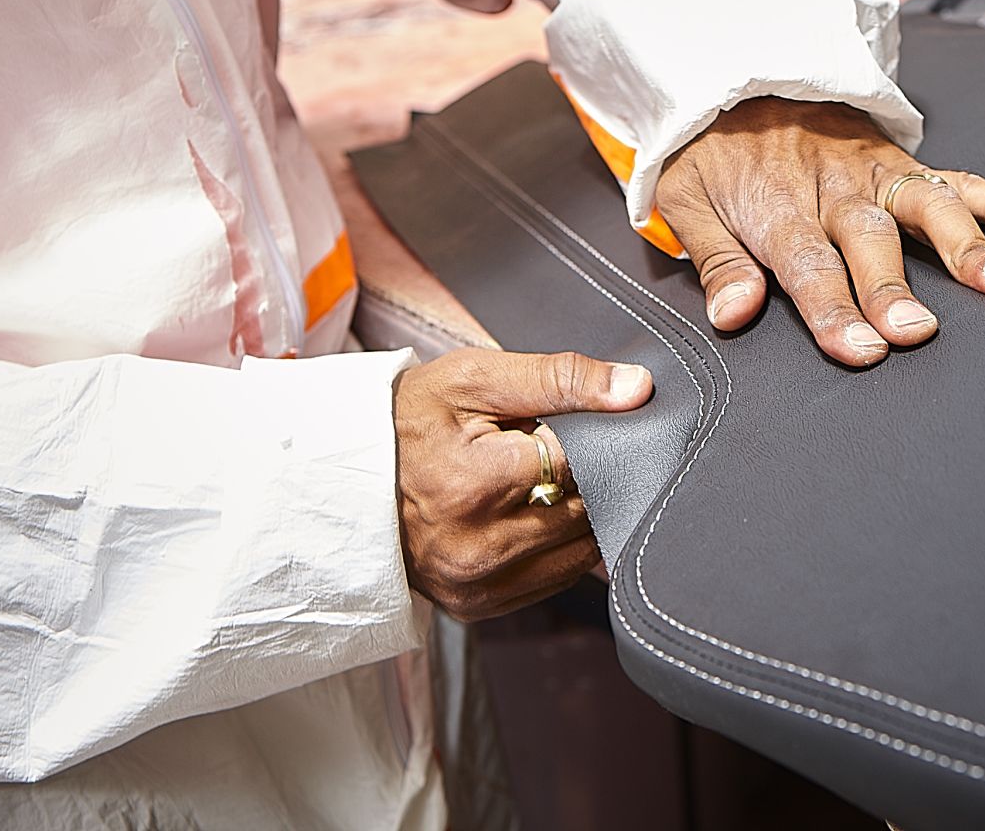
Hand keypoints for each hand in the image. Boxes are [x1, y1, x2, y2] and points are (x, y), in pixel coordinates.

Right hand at [393, 348, 651, 619]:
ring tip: (537, 481)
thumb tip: (637, 389)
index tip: (578, 423)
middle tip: (549, 449)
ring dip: (576, 514)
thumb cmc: (408, 419)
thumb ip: (560, 379)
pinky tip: (528, 514)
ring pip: (580, 552)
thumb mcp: (476, 378)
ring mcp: (478, 586)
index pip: (584, 465)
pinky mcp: (480, 607)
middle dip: (586, 477)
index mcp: (476, 486)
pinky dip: (556, 547)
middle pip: (587, 512)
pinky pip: (555, 580)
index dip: (591, 438)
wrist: (348, 477)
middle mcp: (479, 549)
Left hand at [655, 97, 984, 365]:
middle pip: (869, 243)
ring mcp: (874, 174)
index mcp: (777, 208)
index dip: (831, 310)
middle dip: (894, 288)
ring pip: (927, 207)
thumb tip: (733, 312)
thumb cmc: (713, 151)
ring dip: (967, 246)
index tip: (857, 348)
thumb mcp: (686, 202)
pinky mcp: (901, 162)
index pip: (806, 267)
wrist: (734, 75)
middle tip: (915, 331)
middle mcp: (833, 190)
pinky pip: (959, 179)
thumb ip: (715, 262)